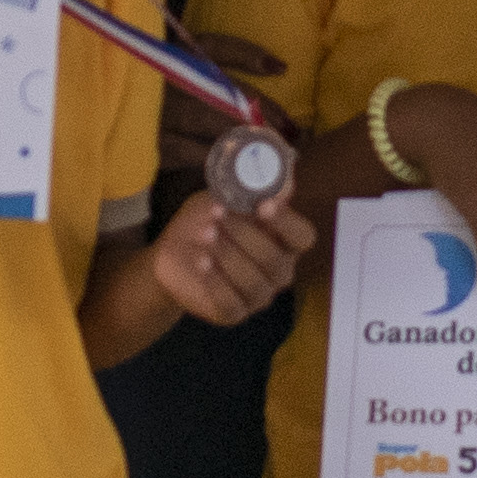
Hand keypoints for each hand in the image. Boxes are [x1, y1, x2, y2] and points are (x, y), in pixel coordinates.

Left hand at [150, 187, 310, 329]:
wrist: (173, 253)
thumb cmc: (207, 220)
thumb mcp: (224, 195)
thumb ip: (252, 184)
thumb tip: (280, 164)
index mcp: (283, 240)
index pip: (303, 237)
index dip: (287, 222)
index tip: (263, 204)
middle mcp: (277, 270)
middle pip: (276, 261)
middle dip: (245, 235)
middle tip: (217, 215)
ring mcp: (258, 295)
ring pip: (254, 283)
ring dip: (228, 255)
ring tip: (205, 235)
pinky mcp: (233, 313)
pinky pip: (232, 303)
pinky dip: (216, 282)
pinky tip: (200, 262)